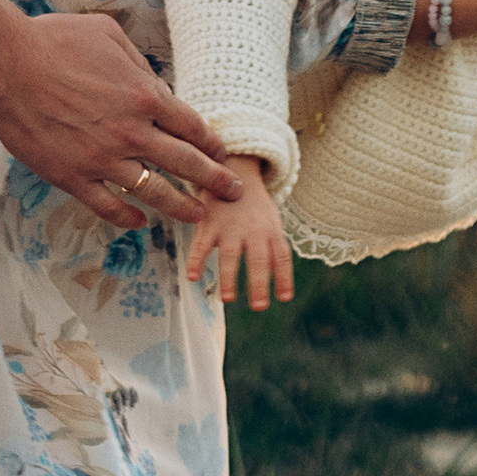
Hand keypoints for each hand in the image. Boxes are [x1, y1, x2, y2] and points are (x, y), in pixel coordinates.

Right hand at [0, 11, 236, 230]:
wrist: (5, 64)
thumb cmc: (53, 41)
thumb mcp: (108, 35)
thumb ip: (138, 63)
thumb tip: (154, 82)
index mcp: (144, 95)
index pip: (191, 126)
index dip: (210, 142)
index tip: (221, 153)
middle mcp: (131, 131)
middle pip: (186, 164)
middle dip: (215, 180)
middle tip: (233, 193)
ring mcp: (102, 158)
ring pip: (155, 192)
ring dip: (181, 207)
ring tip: (197, 216)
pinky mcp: (72, 176)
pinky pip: (108, 206)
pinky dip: (127, 216)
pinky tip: (138, 221)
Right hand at [184, 165, 294, 310]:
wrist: (233, 168)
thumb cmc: (254, 205)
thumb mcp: (271, 220)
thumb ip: (273, 247)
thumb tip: (278, 282)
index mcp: (271, 230)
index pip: (281, 256)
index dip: (284, 277)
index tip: (284, 298)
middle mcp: (253, 230)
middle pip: (259, 259)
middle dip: (259, 283)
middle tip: (259, 307)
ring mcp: (230, 227)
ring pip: (230, 254)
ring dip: (229, 277)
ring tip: (227, 299)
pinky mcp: (208, 223)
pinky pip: (201, 244)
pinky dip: (196, 260)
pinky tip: (191, 277)